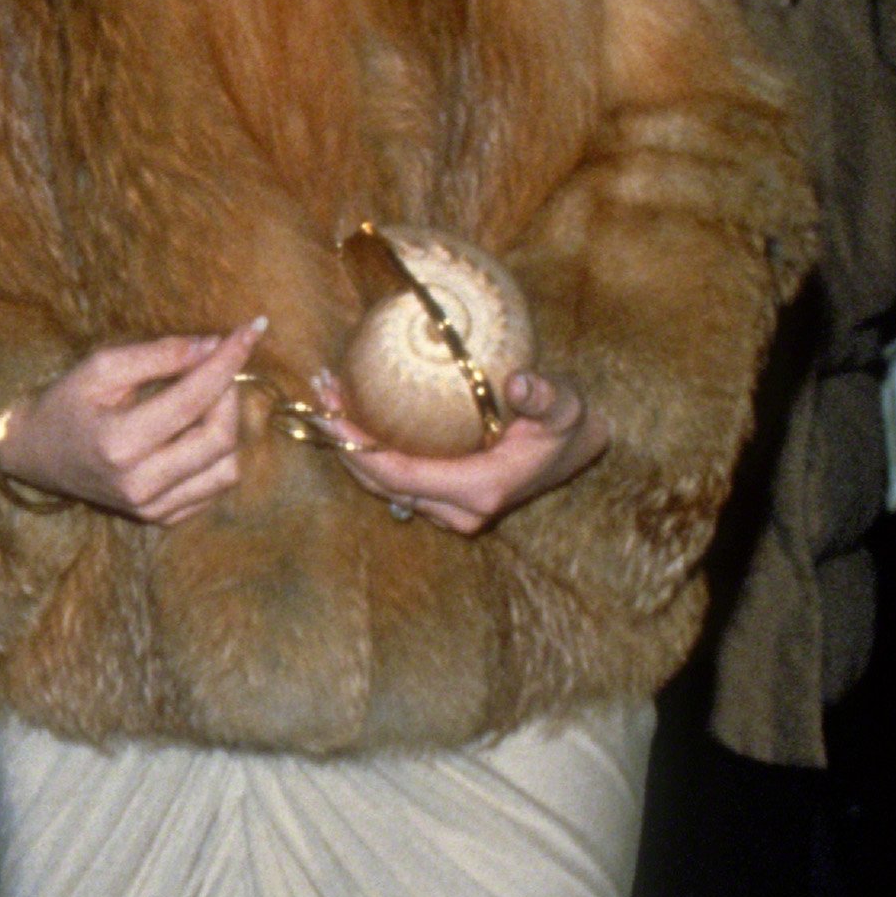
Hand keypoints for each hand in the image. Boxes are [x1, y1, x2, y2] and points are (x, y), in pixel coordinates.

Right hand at [0, 322, 264, 524]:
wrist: (37, 455)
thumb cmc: (66, 404)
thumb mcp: (101, 366)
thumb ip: (159, 354)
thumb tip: (215, 345)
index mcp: (119, 444)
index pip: (195, 399)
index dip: (228, 361)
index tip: (251, 330)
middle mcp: (139, 485)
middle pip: (220, 438)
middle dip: (231, 394)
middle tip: (218, 368)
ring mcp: (151, 508)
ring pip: (227, 469)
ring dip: (228, 427)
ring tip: (206, 402)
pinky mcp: (160, 518)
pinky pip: (214, 488)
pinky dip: (217, 456)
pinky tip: (196, 433)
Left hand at [312, 365, 608, 535]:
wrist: (575, 449)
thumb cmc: (566, 423)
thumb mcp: (564, 404)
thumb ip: (545, 395)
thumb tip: (521, 382)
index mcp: (480, 490)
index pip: (401, 475)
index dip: (360, 449)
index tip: (330, 413)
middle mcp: (459, 512)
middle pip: (382, 486)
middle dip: (344, 445)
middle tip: (321, 394)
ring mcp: (450, 514)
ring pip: (384, 489)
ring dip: (352, 450)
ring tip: (329, 399)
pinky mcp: (445, 505)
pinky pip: (396, 483)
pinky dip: (371, 455)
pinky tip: (353, 417)